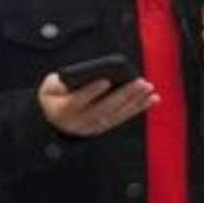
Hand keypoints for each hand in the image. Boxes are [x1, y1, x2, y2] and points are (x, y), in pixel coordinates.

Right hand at [38, 73, 158, 136]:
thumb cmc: (53, 96)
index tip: (105, 80)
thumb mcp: (50, 87)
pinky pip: (123, 118)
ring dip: (135, 102)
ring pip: (116, 115)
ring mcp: (93, 127)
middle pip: (104, 108)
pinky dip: (139, 108)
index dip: (91, 91)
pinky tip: (153, 98)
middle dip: (124, 95)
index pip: (78, 101)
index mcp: (63, 110)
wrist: (52, 121)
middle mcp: (79, 122)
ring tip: (149, 89)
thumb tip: (87, 74)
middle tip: (141, 82)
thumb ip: (63, 81)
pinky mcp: (104, 128)